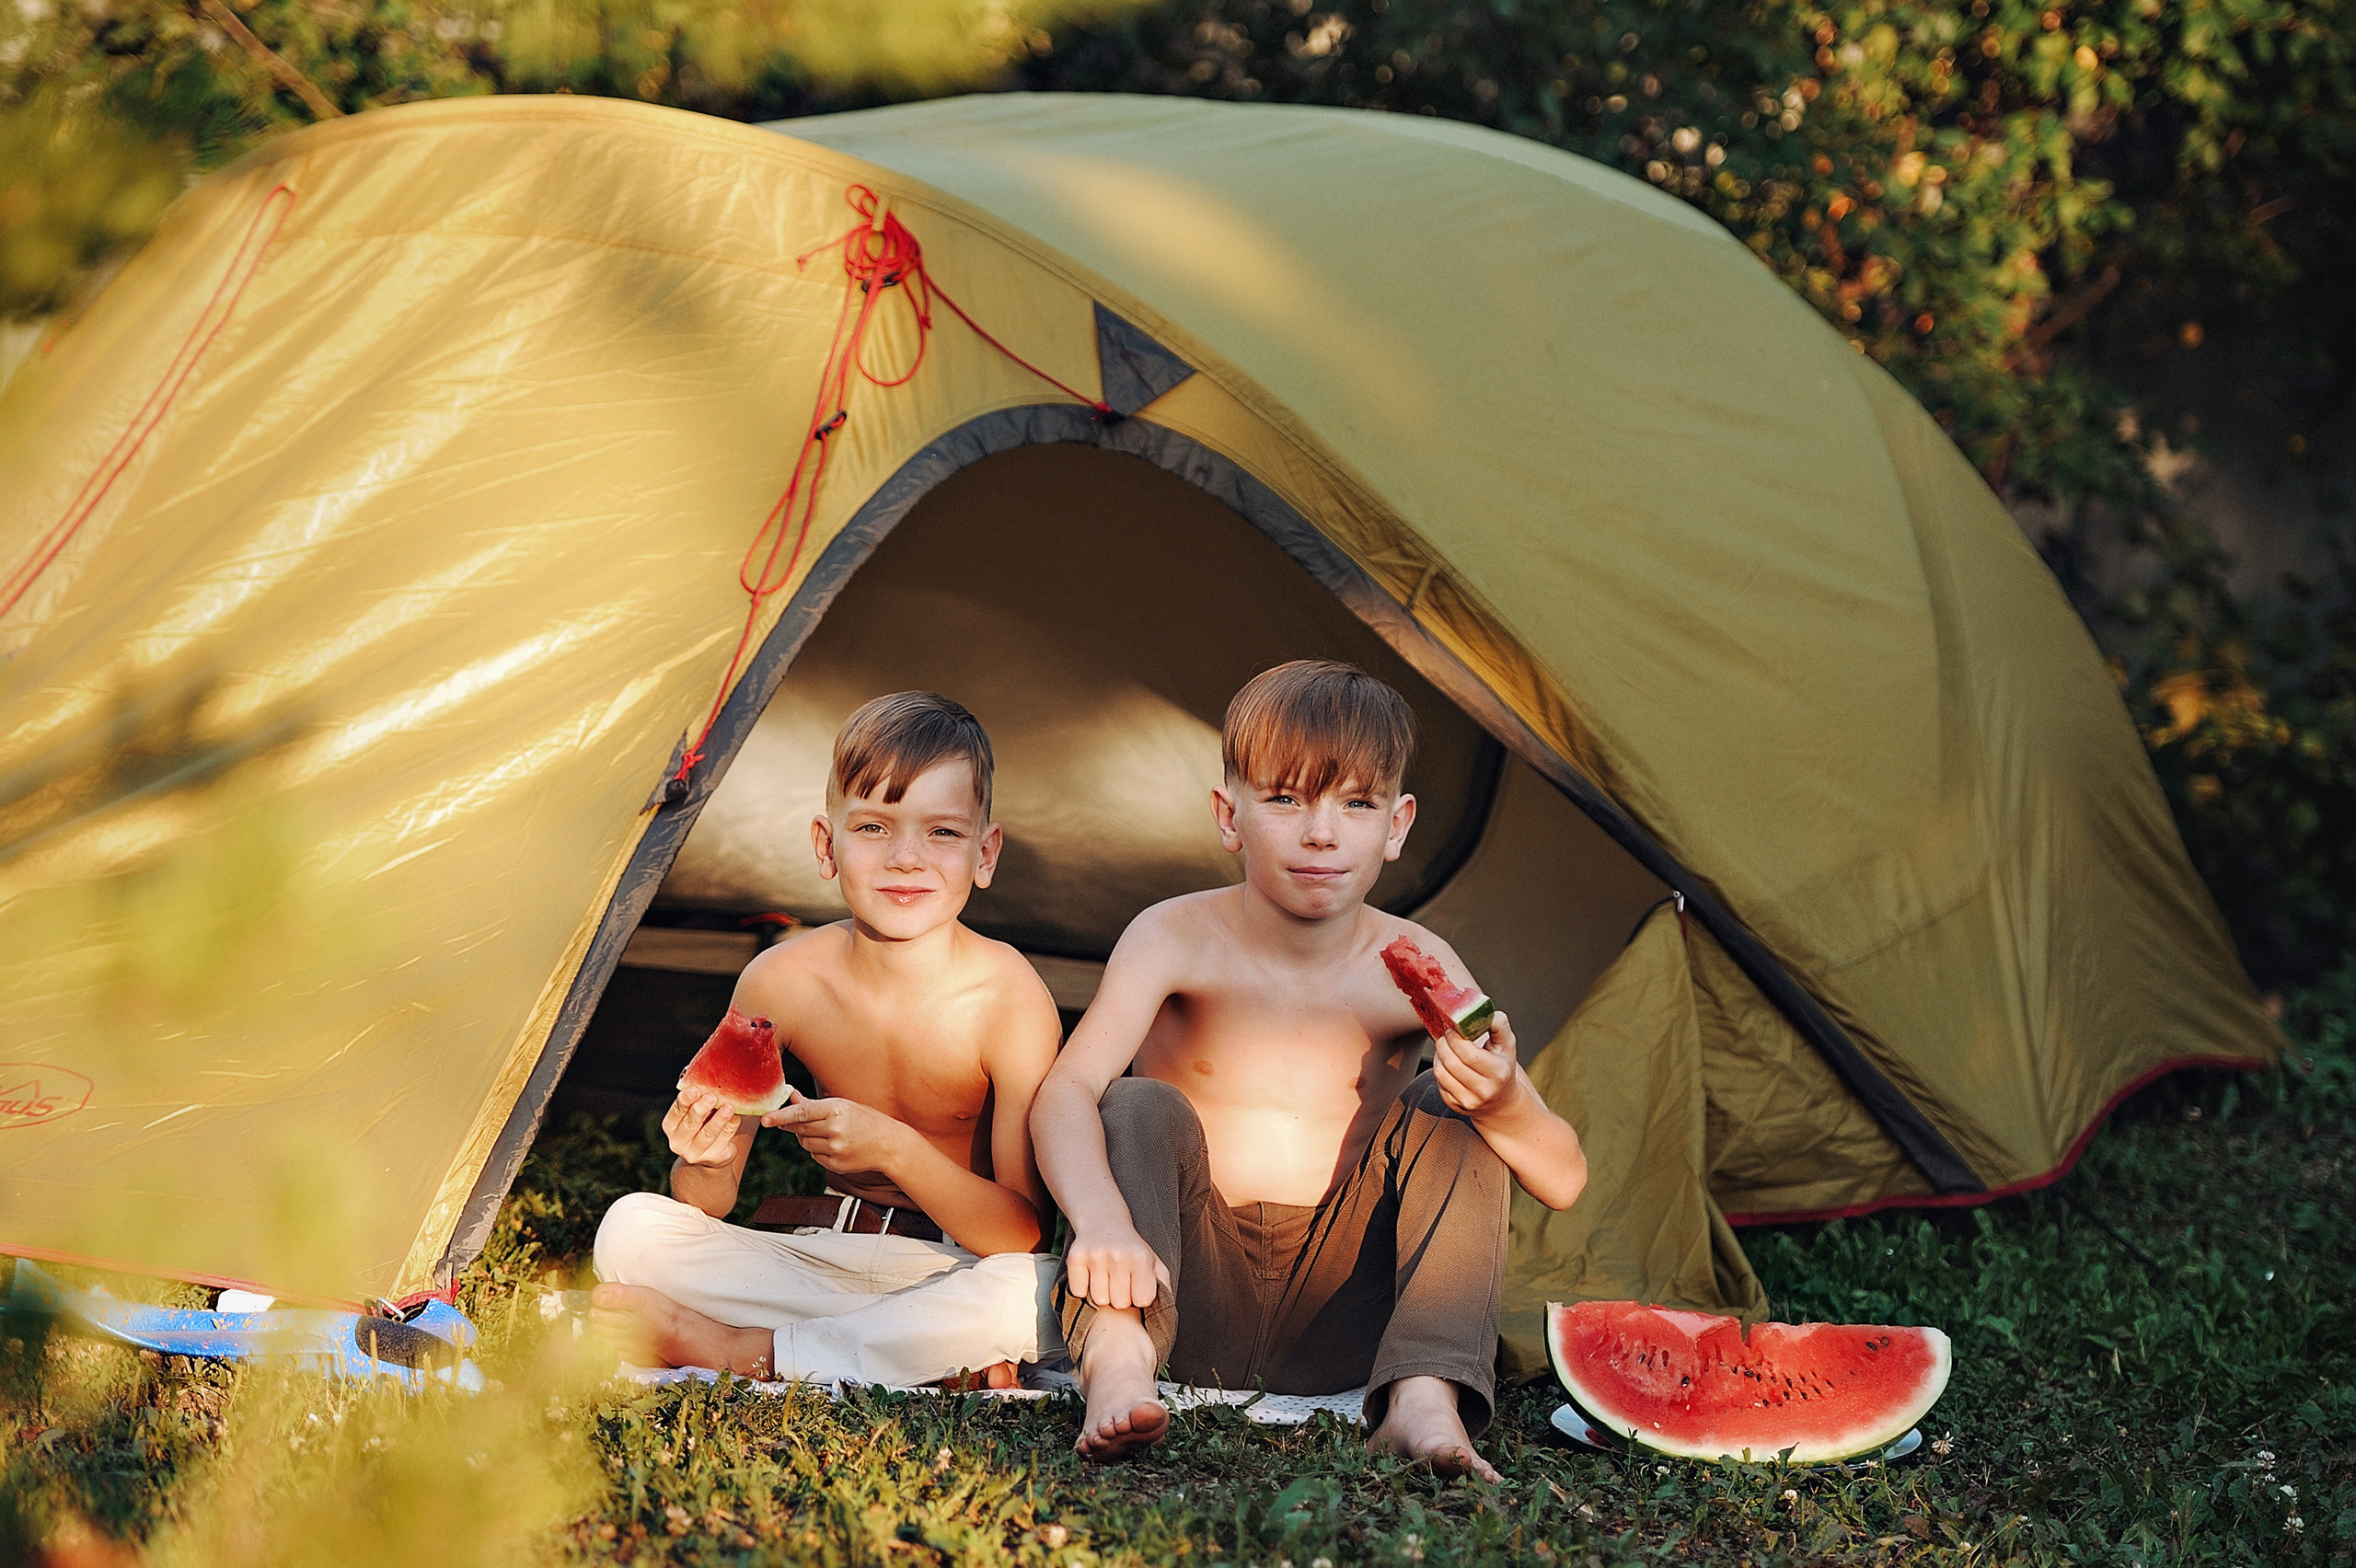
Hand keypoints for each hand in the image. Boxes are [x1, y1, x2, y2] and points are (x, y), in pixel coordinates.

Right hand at [663, 1088, 745, 1168]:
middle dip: (700, 1109)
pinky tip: (737, 1116)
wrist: (711, 1152)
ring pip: (707, 1134)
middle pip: (690, 1124)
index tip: (695, 1089)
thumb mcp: (696, 1111)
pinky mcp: (713, 1157)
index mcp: (670, 1126)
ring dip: (719, 1120)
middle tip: (711, 1097)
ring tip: (729, 1107)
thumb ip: (699, 1098)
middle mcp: (678, 1142)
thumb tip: (711, 1079)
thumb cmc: (703, 1122)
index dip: (685, 1100)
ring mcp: (694, 1153)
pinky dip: (730, 1126)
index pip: (676, 1112)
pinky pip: (723, 1140)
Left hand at [761, 1092, 911, 1175]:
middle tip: (790, 1121)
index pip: (802, 1113)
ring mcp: (835, 1149)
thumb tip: (792, 1097)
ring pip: (805, 1143)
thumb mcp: (843, 1105)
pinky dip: (817, 1149)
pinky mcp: (835, 1164)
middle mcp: (835, 1130)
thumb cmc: (865, 1120)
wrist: (889, 1144)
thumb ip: (814, 1104)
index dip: (781, 1116)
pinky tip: (833, 1144)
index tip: (765, 1119)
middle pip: (800, 1128)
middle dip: (793, 1125)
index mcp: (837, 1109)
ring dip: (806, 1137)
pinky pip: (814, 1156)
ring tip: (825, 1132)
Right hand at [1063, 1219, 1168, 1309]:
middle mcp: (1119, 1256)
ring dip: (1102, 1293)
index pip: (1142, 1300)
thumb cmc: (1131, 1249)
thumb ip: (1164, 1286)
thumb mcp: (1153, 1262)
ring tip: (1106, 1277)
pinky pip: (1078, 1292)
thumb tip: (1163, 1313)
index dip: (1138, 1297)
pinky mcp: (1075, 1258)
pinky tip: (1091, 1274)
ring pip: (1099, 1300)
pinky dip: (1083, 1288)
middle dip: (1120, 1297)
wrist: (1102, 1221)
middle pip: (1120, 1304)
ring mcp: (1096, 1256)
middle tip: (1119, 1281)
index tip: (1135, 1286)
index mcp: (1141, 1258)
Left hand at [1433, 1010, 1521, 1118]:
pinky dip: (1439, 1068)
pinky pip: (1438, 1082)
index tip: (1454, 1028)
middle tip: (1446, 1034)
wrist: (1502, 1101)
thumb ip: (1497, 1023)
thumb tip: (1480, 1010)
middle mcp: (1484, 1091)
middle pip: (1452, 1063)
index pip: (1469, 1054)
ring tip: (1446, 1047)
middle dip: (1444, 1043)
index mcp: (1499, 1073)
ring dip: (1439, 1055)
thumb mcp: (1507, 1044)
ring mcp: (1468, 1101)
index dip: (1456, 1038)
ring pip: (1441, 1072)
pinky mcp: (1455, 1105)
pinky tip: (1448, 1062)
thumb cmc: (1503, 1066)